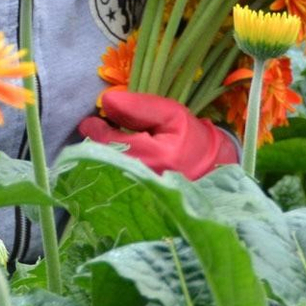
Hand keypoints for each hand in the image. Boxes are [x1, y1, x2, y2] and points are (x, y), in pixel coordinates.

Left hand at [77, 91, 237, 180]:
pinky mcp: (137, 205)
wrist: (212, 171)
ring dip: (100, 157)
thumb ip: (139, 107)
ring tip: (109, 145)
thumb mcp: (172, 115)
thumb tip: (107, 100)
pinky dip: (107, 171)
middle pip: (100, 160)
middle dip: (96, 143)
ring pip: (103, 173)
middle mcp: (144, 180)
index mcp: (155, 156)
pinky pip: (111, 186)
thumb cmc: (191, 139)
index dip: (95, 129)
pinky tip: (115, 162)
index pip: (107, 141)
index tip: (93, 121)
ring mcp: (139, 196)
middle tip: (100, 131)